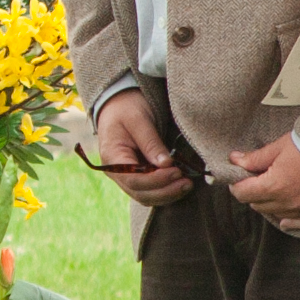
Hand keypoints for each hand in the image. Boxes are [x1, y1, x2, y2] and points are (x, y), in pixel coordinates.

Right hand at [85, 85, 195, 207]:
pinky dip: (165, 191)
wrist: (118, 103)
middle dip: (165, 191)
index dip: (157, 181)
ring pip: (146, 196)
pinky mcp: (136, 177)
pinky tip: (179, 184)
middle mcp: (116, 173)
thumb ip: (151, 143)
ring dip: (167, 194)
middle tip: (187, 183)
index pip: (133, 180)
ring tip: (187, 185)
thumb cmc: (127, 108)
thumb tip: (166, 165)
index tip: (177, 172)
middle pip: (140, 193)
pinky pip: (149, 191)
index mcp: (112, 158)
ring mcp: (125, 177)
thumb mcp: (139, 120)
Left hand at [218, 134, 299, 233]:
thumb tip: (235, 160)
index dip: (237, 186)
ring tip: (272, 193)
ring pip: (277, 215)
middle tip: (256, 181)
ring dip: (270, 205)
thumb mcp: (280, 147)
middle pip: (259, 205)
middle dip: (254, 193)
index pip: (244, 194)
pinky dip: (291, 221)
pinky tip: (284, 221)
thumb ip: (256, 158)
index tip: (238, 179)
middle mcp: (288, 203)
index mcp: (274, 186)